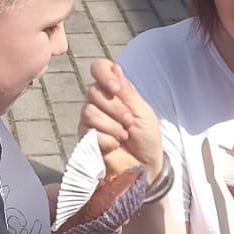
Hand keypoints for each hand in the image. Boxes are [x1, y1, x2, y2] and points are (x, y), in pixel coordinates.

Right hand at [80, 59, 162, 178]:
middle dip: (115, 109)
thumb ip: (128, 92)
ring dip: (111, 125)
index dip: (103, 74)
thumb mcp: (143, 112)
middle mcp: (100, 101)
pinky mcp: (86, 137)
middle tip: (129, 122)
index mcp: (115, 91)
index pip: (99, 68)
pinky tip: (115, 145)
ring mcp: (90, 120)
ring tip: (124, 136)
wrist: (145, 166)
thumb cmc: (147, 138)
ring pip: (89, 112)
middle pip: (93, 92)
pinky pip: (89, 131)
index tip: (115, 88)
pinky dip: (106, 139)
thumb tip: (115, 67)